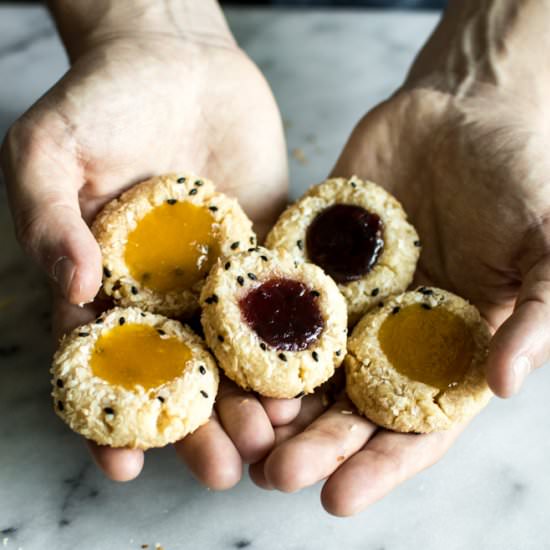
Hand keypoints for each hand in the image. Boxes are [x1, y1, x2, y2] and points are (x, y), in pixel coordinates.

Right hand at [1, 0, 295, 484]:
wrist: (175, 59)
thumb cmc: (100, 102)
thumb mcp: (48, 154)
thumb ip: (48, 221)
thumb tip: (69, 290)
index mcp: (110, 286)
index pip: (110, 368)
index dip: (112, 418)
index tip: (125, 465)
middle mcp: (169, 292)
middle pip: (186, 373)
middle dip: (202, 424)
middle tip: (224, 469)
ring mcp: (223, 276)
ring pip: (241, 349)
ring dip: (257, 395)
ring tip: (277, 436)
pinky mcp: (269, 250)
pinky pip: (285, 298)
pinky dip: (298, 336)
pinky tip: (315, 374)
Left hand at [251, 0, 549, 513]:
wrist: (461, 110)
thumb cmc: (515, 177)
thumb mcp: (544, 245)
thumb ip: (536, 314)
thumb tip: (503, 383)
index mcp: (440, 347)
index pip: (411, 426)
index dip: (378, 465)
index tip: (338, 499)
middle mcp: (384, 331)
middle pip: (344, 401)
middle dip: (310, 440)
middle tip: (274, 472)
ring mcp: (342, 293)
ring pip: (299, 355)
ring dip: (269, 393)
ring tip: (239, 424)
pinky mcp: (308, 251)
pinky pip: (275, 289)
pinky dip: (248, 319)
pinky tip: (220, 344)